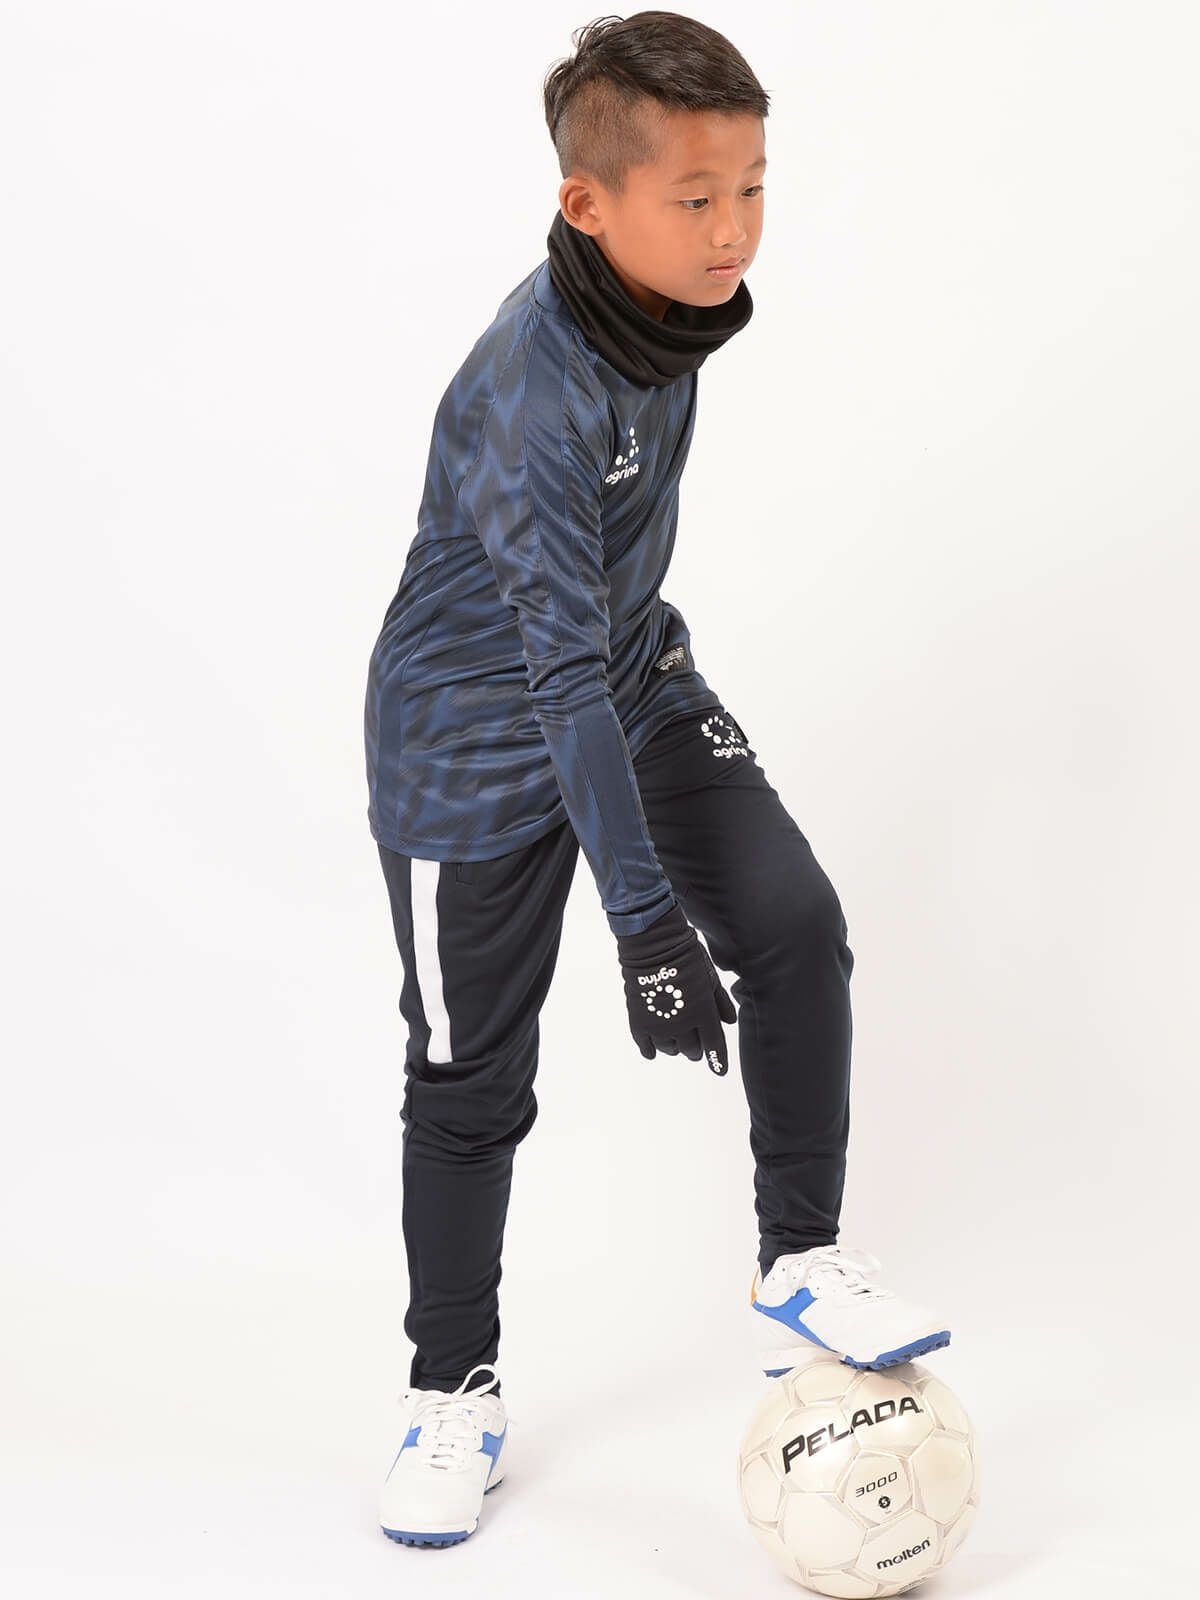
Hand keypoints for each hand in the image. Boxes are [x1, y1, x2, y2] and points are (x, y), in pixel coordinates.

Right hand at [615, 902, 736, 1074]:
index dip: (718, 1061)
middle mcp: (683, 1025)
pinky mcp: (640, 1023)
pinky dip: (651, 1050)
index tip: (720, 1071)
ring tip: (674, 1034)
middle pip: (692, 1051)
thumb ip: (721, 1003)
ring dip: (675, 1046)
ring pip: (670, 1050)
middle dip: (696, 1047)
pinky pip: (646, 1047)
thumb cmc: (687, 957)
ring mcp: (660, 1026)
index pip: (714, 1046)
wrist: (654, 947)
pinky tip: (652, 1051)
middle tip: (694, 1039)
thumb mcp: (711, 978)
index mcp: (704, 1014)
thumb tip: (730, 1020)